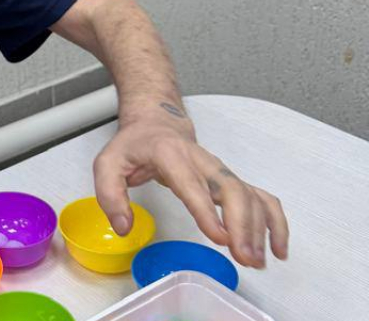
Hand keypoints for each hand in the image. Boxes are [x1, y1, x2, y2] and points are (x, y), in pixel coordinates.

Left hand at [93, 107, 288, 267]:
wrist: (156, 123)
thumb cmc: (134, 145)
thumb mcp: (108, 163)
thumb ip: (111, 194)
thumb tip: (124, 226)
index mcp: (170, 154)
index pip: (192, 183)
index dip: (207, 210)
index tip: (220, 237)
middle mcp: (201, 161)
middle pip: (231, 188)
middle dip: (243, 224)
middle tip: (244, 256)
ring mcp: (219, 170)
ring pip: (250, 194)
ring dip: (260, 227)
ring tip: (257, 260)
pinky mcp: (231, 180)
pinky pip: (261, 197)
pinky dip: (274, 221)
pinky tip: (276, 247)